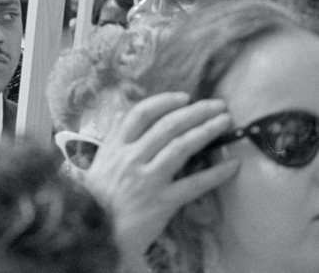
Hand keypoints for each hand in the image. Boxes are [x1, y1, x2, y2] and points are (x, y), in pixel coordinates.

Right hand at [84, 92, 239, 262]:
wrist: (98, 232)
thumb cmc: (96, 199)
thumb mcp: (96, 164)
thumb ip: (111, 141)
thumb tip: (120, 115)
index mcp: (114, 147)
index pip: (140, 114)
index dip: (164, 102)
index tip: (184, 97)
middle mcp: (131, 158)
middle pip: (167, 126)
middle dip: (196, 112)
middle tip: (217, 105)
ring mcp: (148, 179)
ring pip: (182, 147)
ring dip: (206, 131)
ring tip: (225, 122)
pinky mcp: (163, 201)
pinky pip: (195, 183)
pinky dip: (217, 173)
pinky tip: (233, 165)